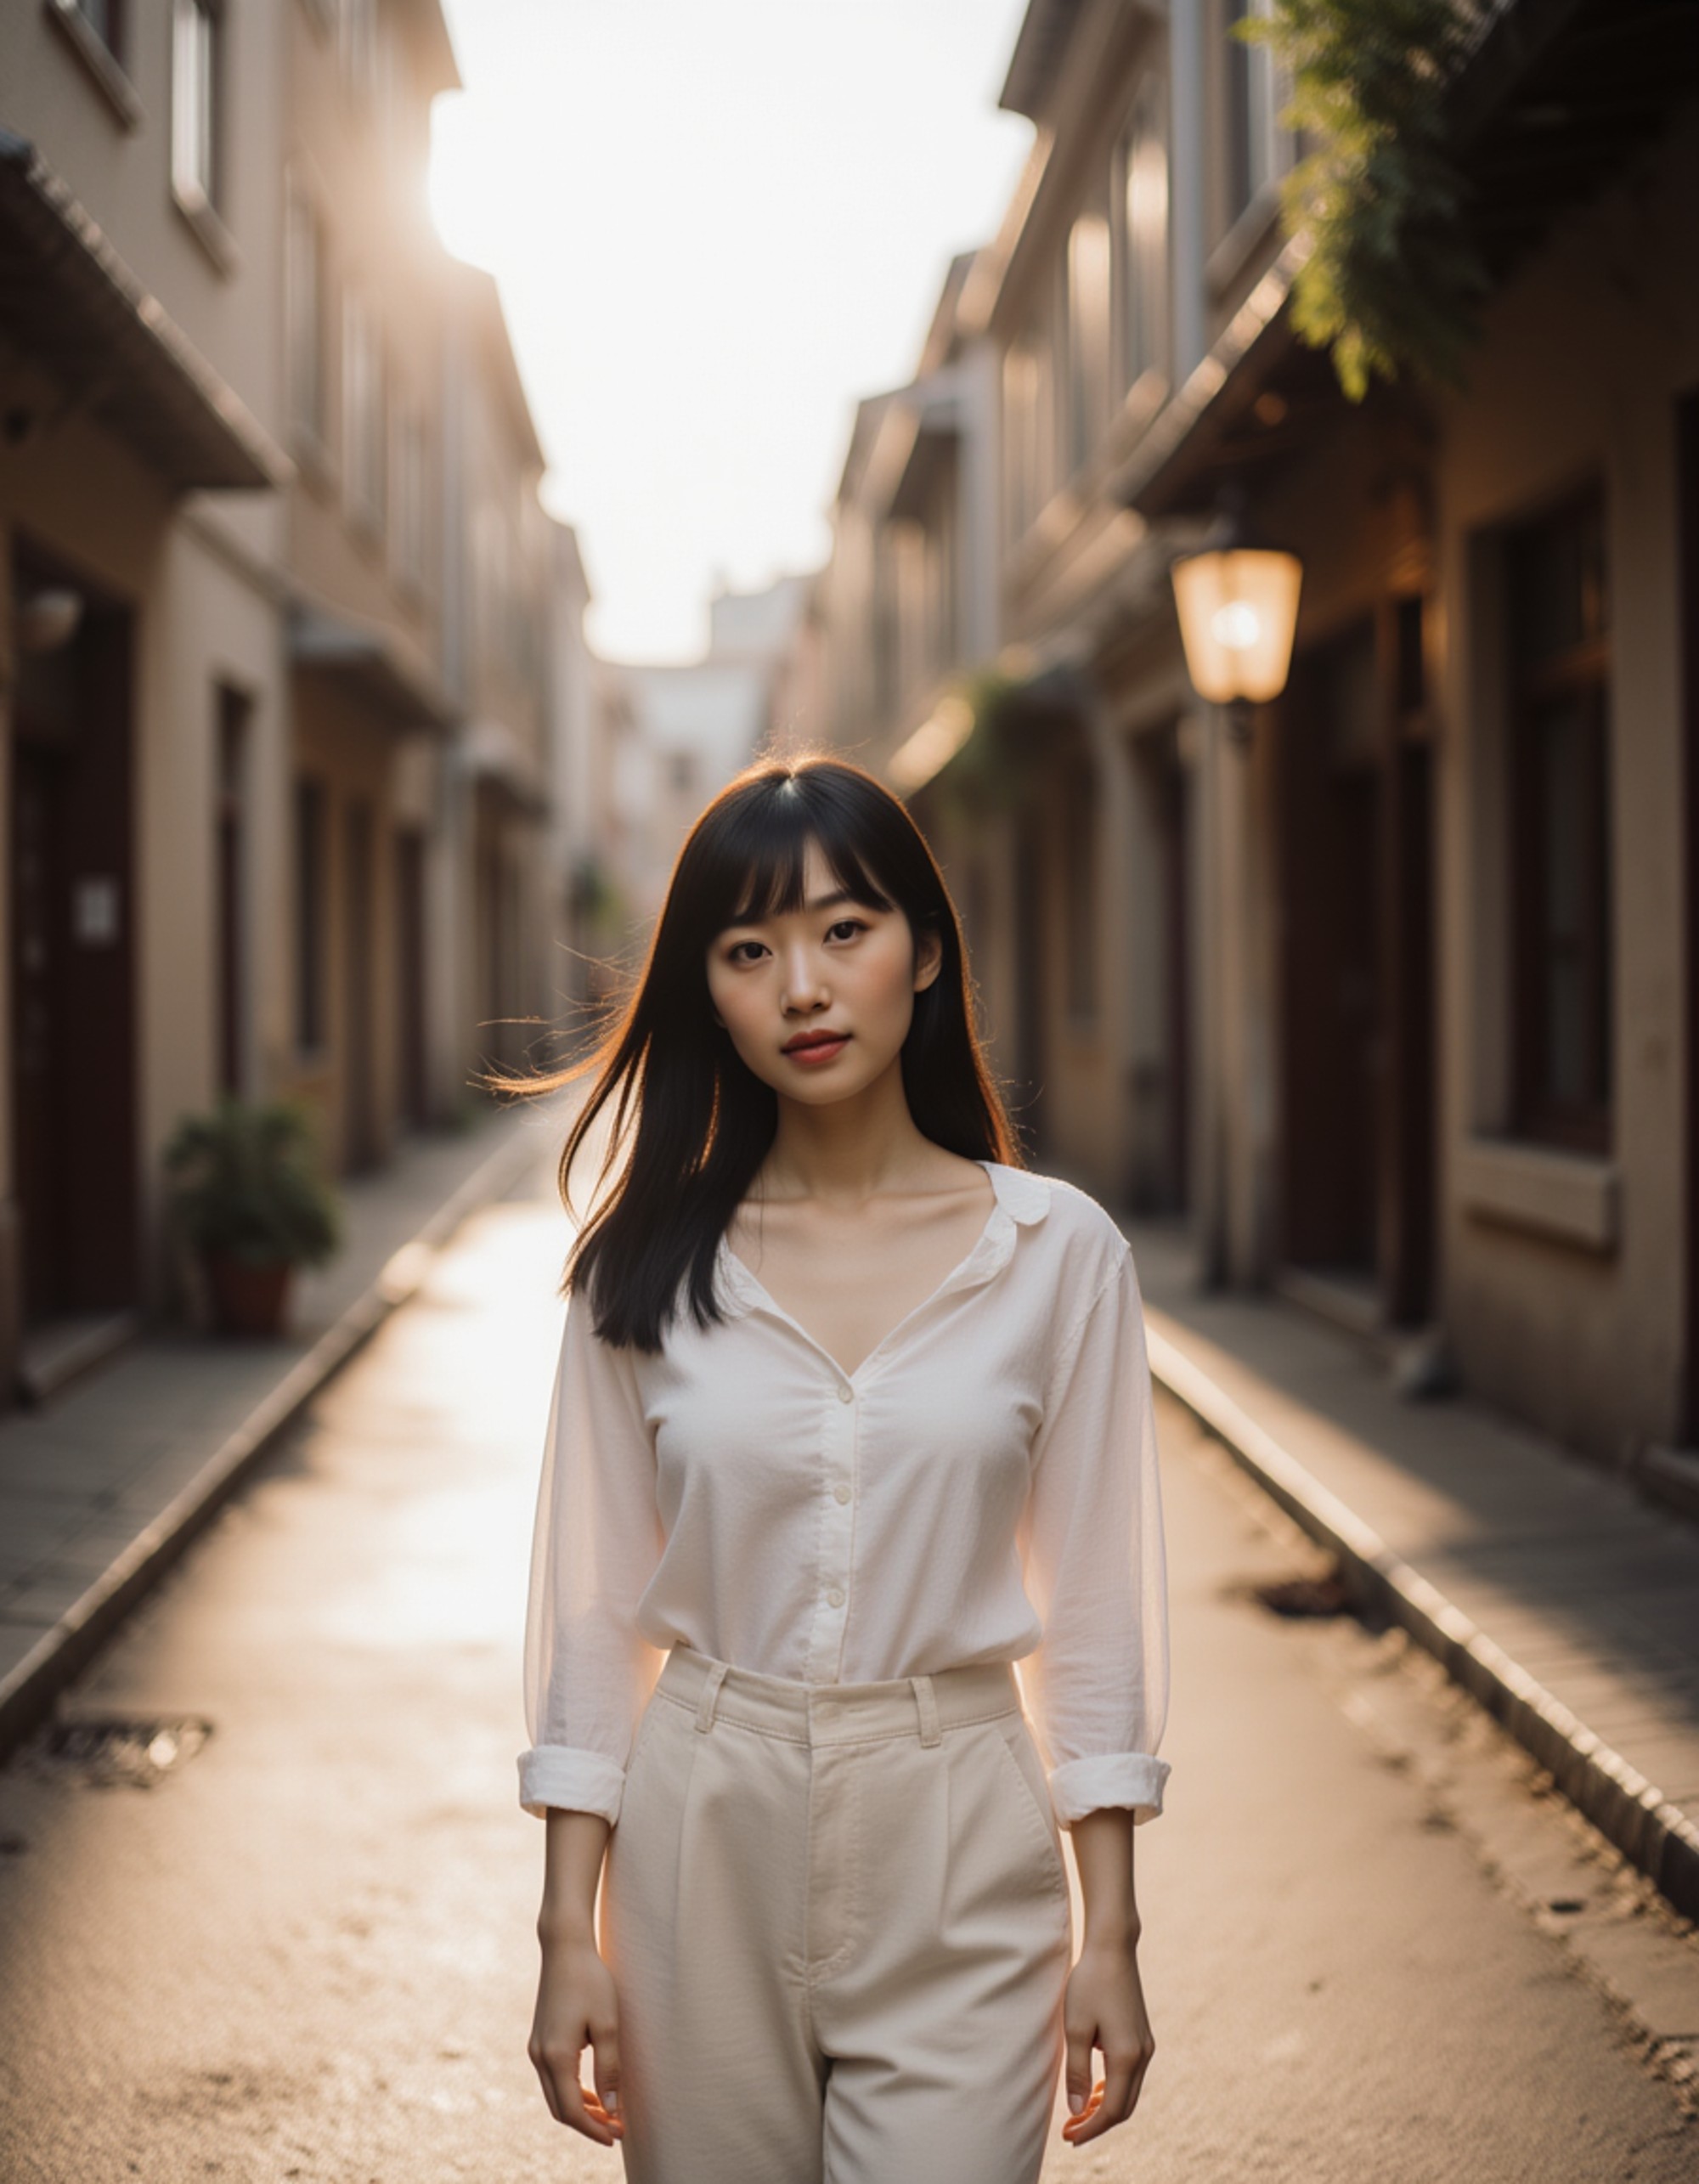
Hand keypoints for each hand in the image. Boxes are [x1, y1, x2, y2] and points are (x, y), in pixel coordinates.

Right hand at [528, 1931, 625, 2145]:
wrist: (565, 1947)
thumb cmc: (590, 1981)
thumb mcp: (607, 2024)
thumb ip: (609, 2069)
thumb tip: (611, 2109)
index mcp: (555, 2056)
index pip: (572, 2110)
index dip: (594, 2128)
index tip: (617, 2136)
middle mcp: (539, 2056)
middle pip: (560, 2108)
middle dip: (587, 2124)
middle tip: (616, 2129)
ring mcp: (536, 2048)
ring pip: (555, 2095)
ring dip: (580, 2109)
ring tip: (608, 2115)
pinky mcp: (539, 2040)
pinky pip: (553, 2079)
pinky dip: (571, 2092)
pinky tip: (593, 2092)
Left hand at [1059, 1932, 1154, 2145]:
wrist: (1113, 1947)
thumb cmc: (1090, 1984)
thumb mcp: (1075, 2029)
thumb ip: (1077, 2072)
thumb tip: (1078, 2110)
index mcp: (1127, 2056)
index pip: (1112, 2110)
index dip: (1091, 2128)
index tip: (1069, 2137)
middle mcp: (1143, 2054)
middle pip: (1124, 2106)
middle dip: (1098, 2123)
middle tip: (1070, 2131)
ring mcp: (1146, 2044)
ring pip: (1129, 2092)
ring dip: (1106, 2107)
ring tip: (1079, 2114)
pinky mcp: (1142, 2035)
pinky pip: (1131, 2075)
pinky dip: (1113, 2089)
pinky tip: (1094, 2089)